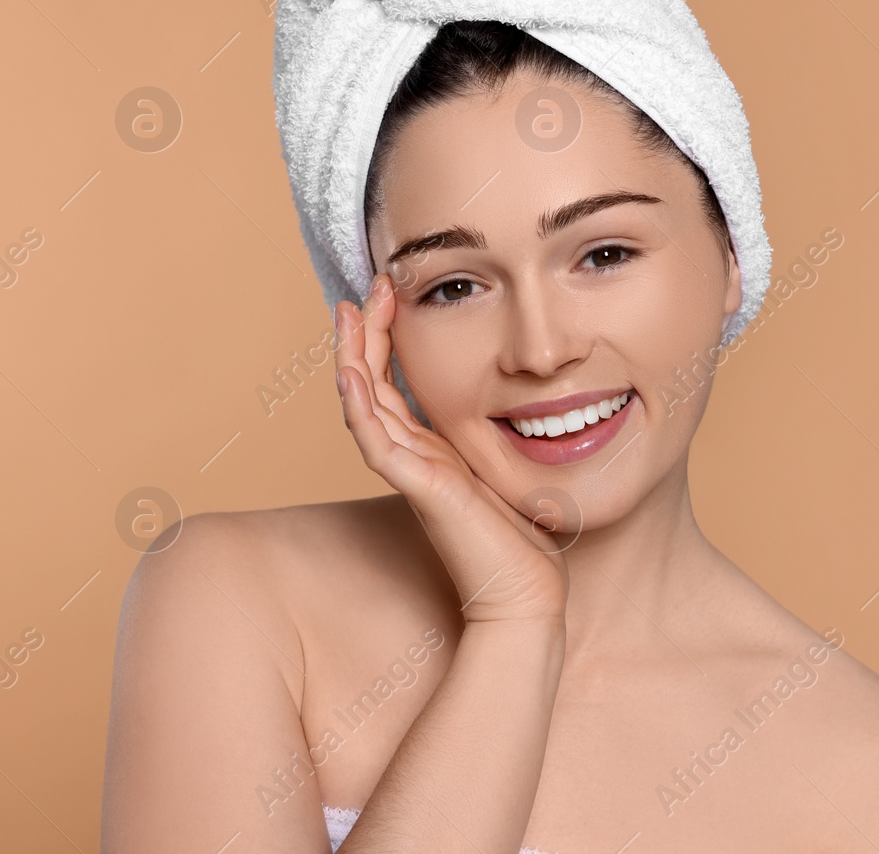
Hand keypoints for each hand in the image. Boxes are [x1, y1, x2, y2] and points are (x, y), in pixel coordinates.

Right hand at [334, 273, 567, 623]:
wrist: (526, 592)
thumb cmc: (526, 537)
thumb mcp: (512, 466)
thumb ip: (502, 438)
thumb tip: (531, 400)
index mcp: (434, 447)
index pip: (395, 383)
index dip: (386, 338)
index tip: (391, 292)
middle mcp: (415, 455)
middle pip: (371, 384)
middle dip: (366, 333)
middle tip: (368, 285)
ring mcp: (412, 471)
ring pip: (364, 405)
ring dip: (353, 356)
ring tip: (348, 311)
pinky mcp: (420, 489)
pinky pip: (378, 441)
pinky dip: (360, 406)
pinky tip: (350, 374)